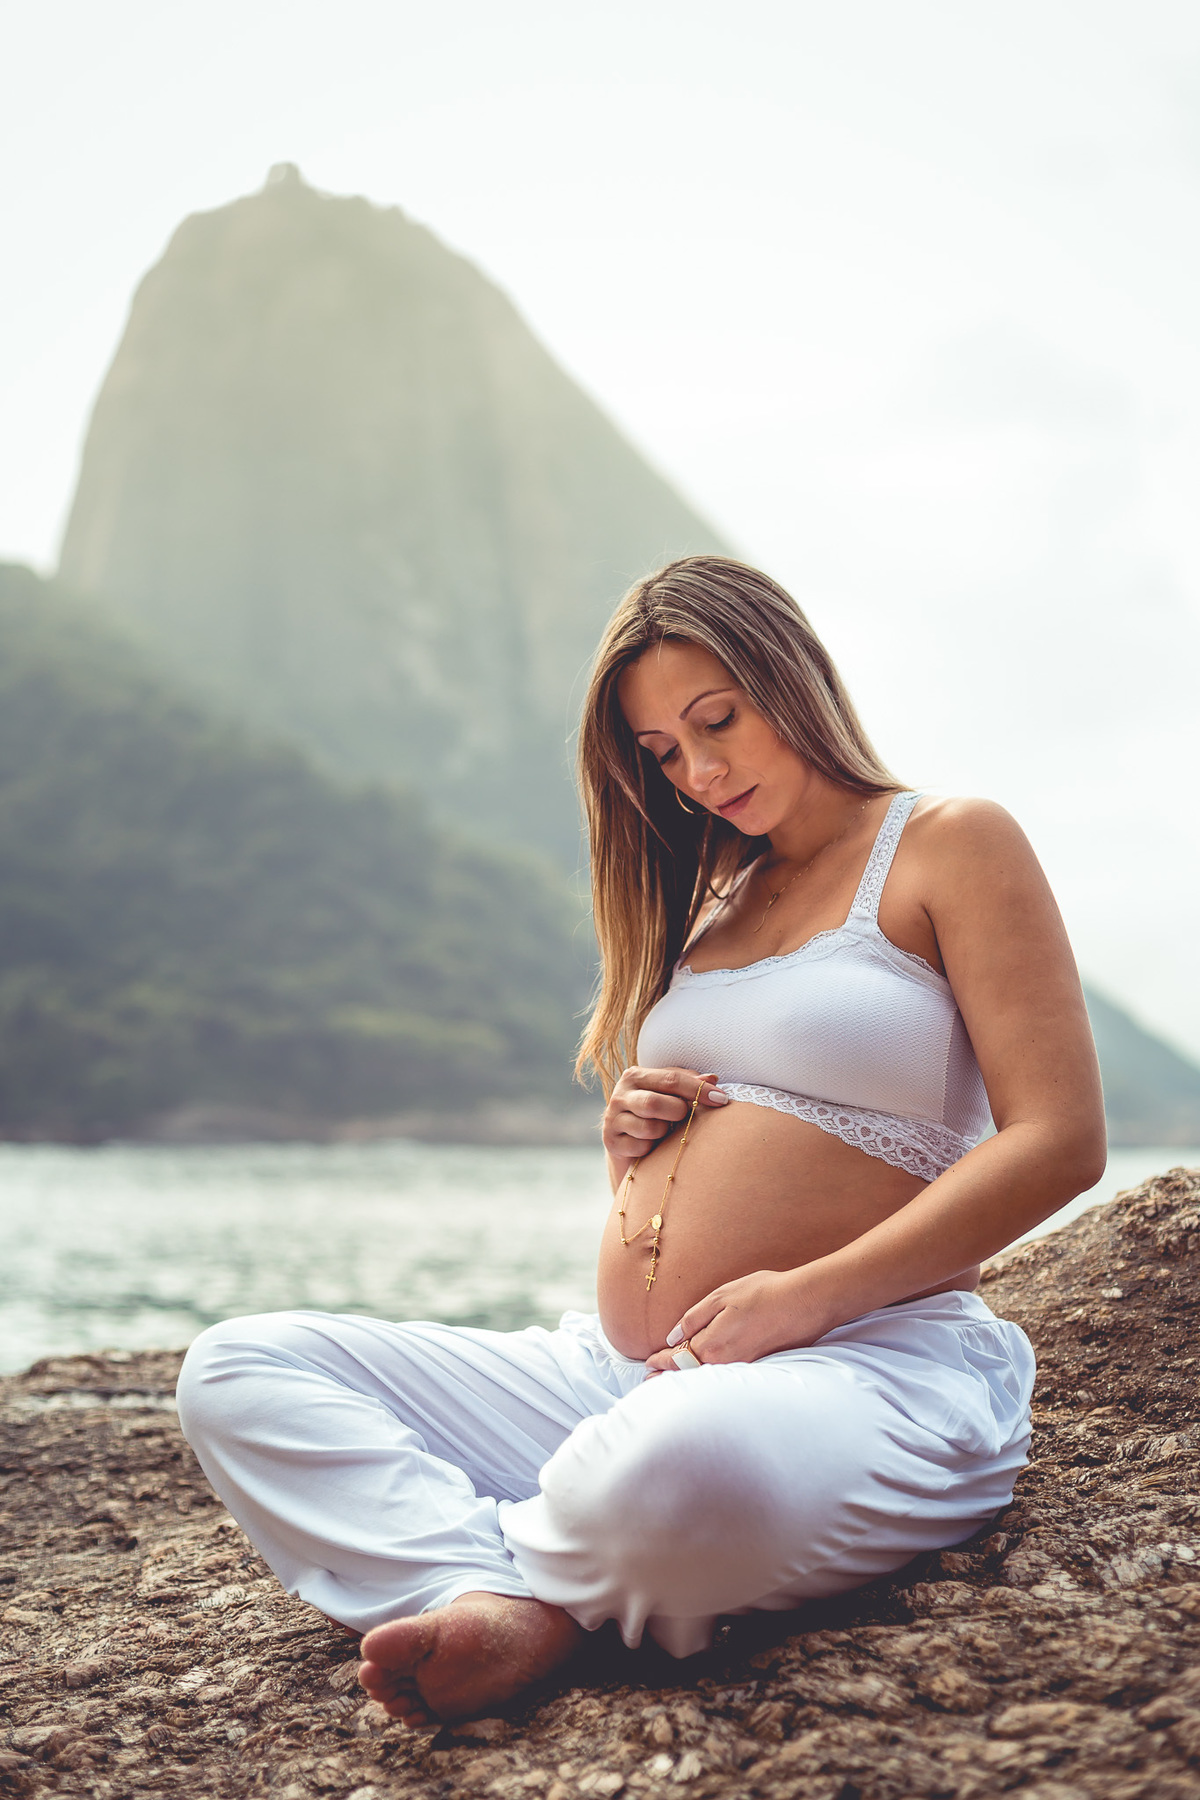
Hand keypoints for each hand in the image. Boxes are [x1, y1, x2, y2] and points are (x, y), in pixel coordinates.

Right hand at [602, 1065, 727, 1172]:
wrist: (629, 1144)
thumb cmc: (658, 1113)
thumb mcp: (672, 1095)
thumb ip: (690, 1084)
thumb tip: (712, 1078)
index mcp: (636, 1075)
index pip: (671, 1079)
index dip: (698, 1090)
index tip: (721, 1100)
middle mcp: (620, 1094)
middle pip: (655, 1103)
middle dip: (677, 1113)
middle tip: (683, 1117)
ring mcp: (612, 1118)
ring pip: (649, 1128)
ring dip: (664, 1133)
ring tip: (665, 1131)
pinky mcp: (611, 1141)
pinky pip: (640, 1147)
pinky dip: (652, 1149)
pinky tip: (652, 1146)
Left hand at [644, 1267, 834, 1373]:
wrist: (806, 1302)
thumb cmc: (764, 1293)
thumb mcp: (722, 1296)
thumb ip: (695, 1318)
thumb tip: (674, 1336)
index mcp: (711, 1345)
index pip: (677, 1359)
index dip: (660, 1362)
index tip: (647, 1364)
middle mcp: (725, 1363)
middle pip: (689, 1375)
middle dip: (668, 1377)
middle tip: (650, 1381)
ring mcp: (742, 1366)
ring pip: (707, 1378)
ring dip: (688, 1379)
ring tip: (671, 1382)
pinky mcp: (757, 1364)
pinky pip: (725, 1376)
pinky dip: (709, 1377)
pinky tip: (706, 1373)